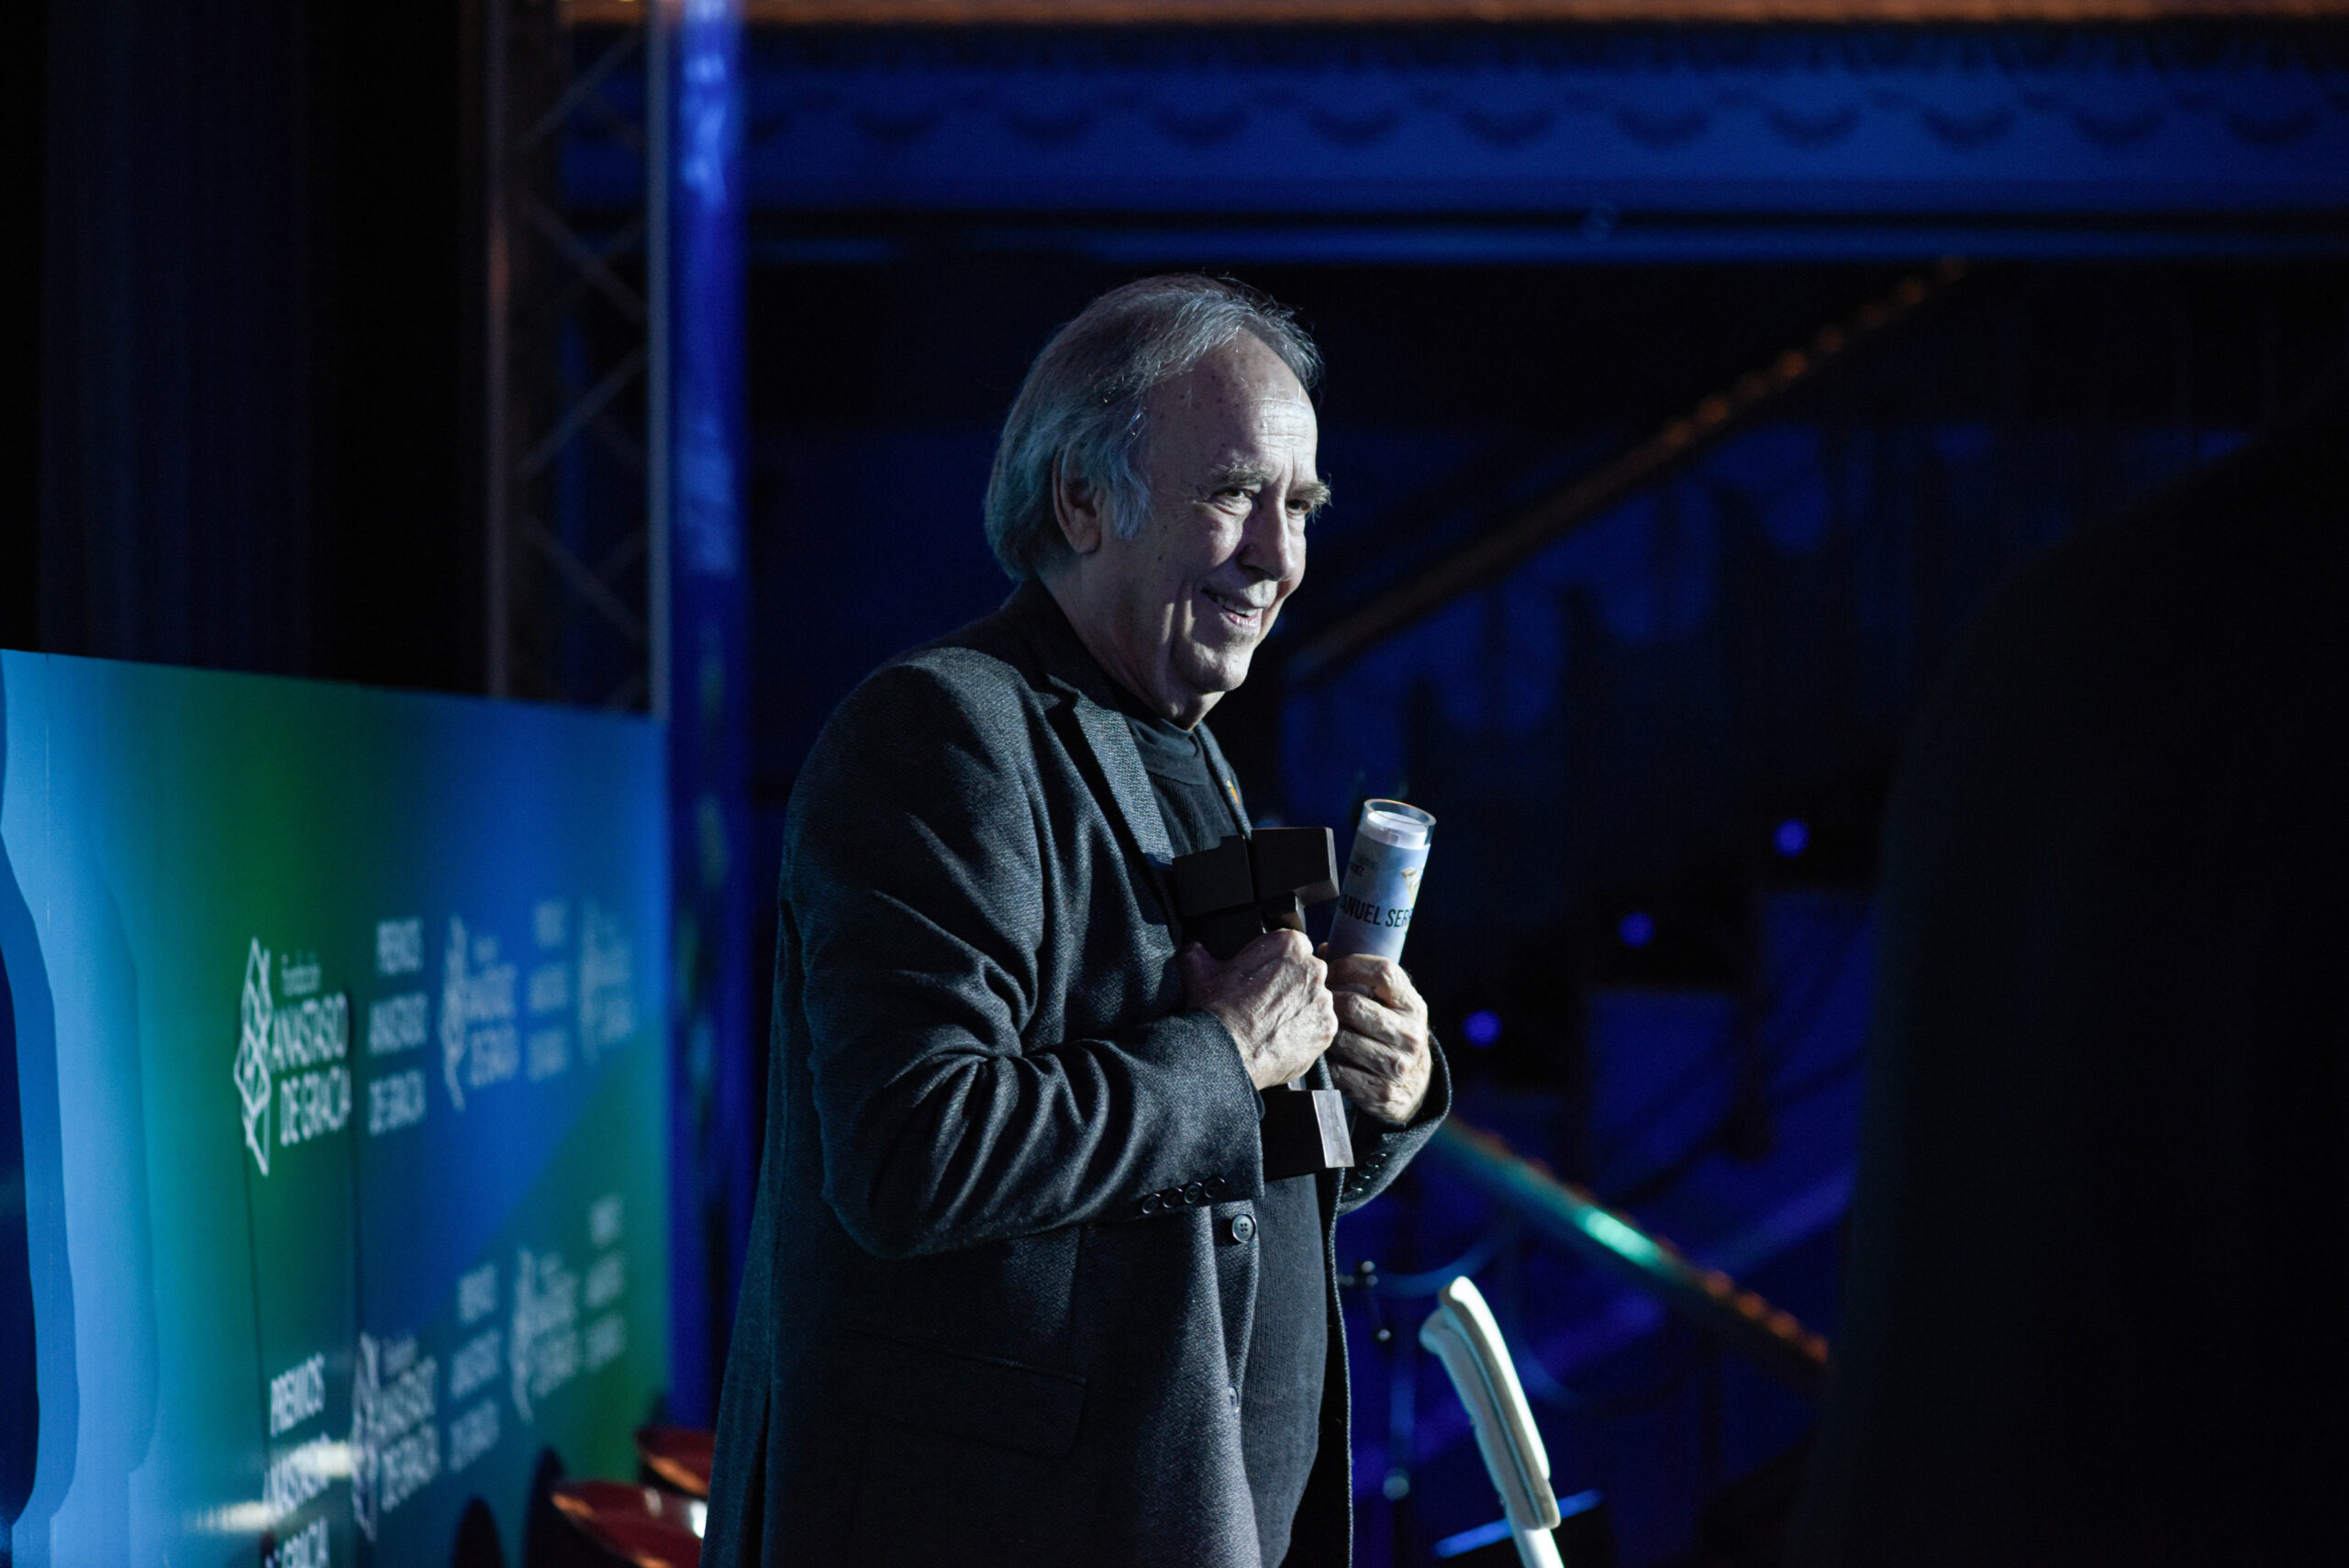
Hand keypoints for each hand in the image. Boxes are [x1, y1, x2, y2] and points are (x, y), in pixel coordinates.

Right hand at [1181, 930, 1336, 1091]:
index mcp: (1287, 945)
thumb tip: (1193, 949)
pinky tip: (1282, 1039)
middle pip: (1308, 973)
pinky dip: (1306, 1033)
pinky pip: (1319, 1027)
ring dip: (1300, 1010)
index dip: (1277, 965)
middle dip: (1291, 986)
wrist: (1227, 1053)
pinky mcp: (1326, 1028)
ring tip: (1273, 1025)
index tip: (1265, 980)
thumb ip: (1200, 952)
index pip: (1293, 947)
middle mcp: (1312, 968)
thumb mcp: (1198, 971)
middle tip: (1267, 1004)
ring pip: (1315, 1001)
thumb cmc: (1216, 1011)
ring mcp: (1322, 1000)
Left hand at [1322, 952, 1431, 1124]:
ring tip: (1318, 1027)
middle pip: (1354, 1005)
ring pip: (1342, 1038)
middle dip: (1328, 1000)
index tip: (1331, 967)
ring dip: (1325, 1032)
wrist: (1415, 1089)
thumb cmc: (1393, 1036)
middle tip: (1315, 1000)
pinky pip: (1338, 1070)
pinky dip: (1326, 1062)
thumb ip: (1367, 981)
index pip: (1384, 972)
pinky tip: (1325, 1056)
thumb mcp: (1393, 1007)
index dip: (1350, 965)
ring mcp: (1397, 1065)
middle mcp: (1410, 1035)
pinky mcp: (1381, 1092)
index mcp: (1414, 1007)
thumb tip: (1323, 951)